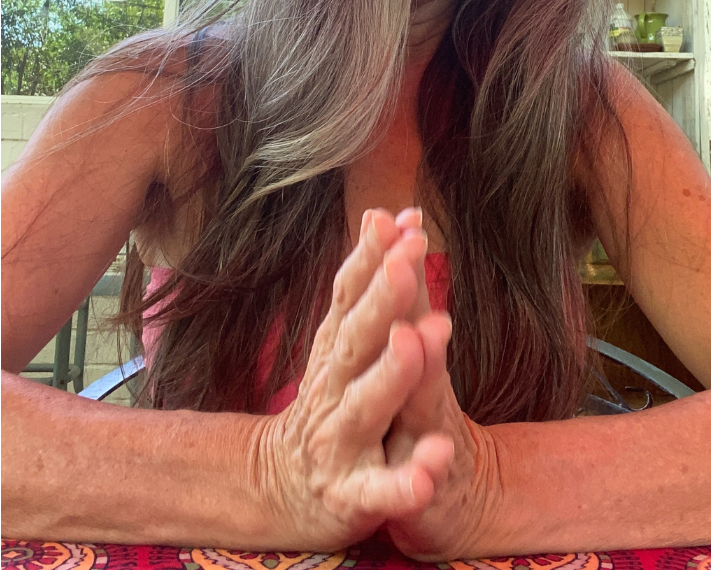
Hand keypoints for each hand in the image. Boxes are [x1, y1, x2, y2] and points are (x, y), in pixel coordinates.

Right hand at [250, 209, 456, 549]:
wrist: (281, 492)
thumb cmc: (330, 407)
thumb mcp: (343, 344)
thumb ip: (365, 285)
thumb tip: (383, 213)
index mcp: (336, 353)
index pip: (350, 297)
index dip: (373, 259)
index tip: (401, 220)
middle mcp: (333, 391)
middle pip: (357, 340)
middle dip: (382, 299)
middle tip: (408, 259)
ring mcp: (340, 444)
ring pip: (366, 407)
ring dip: (391, 374)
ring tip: (419, 338)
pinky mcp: (353, 497)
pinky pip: (381, 491)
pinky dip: (404, 483)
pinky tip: (430, 471)